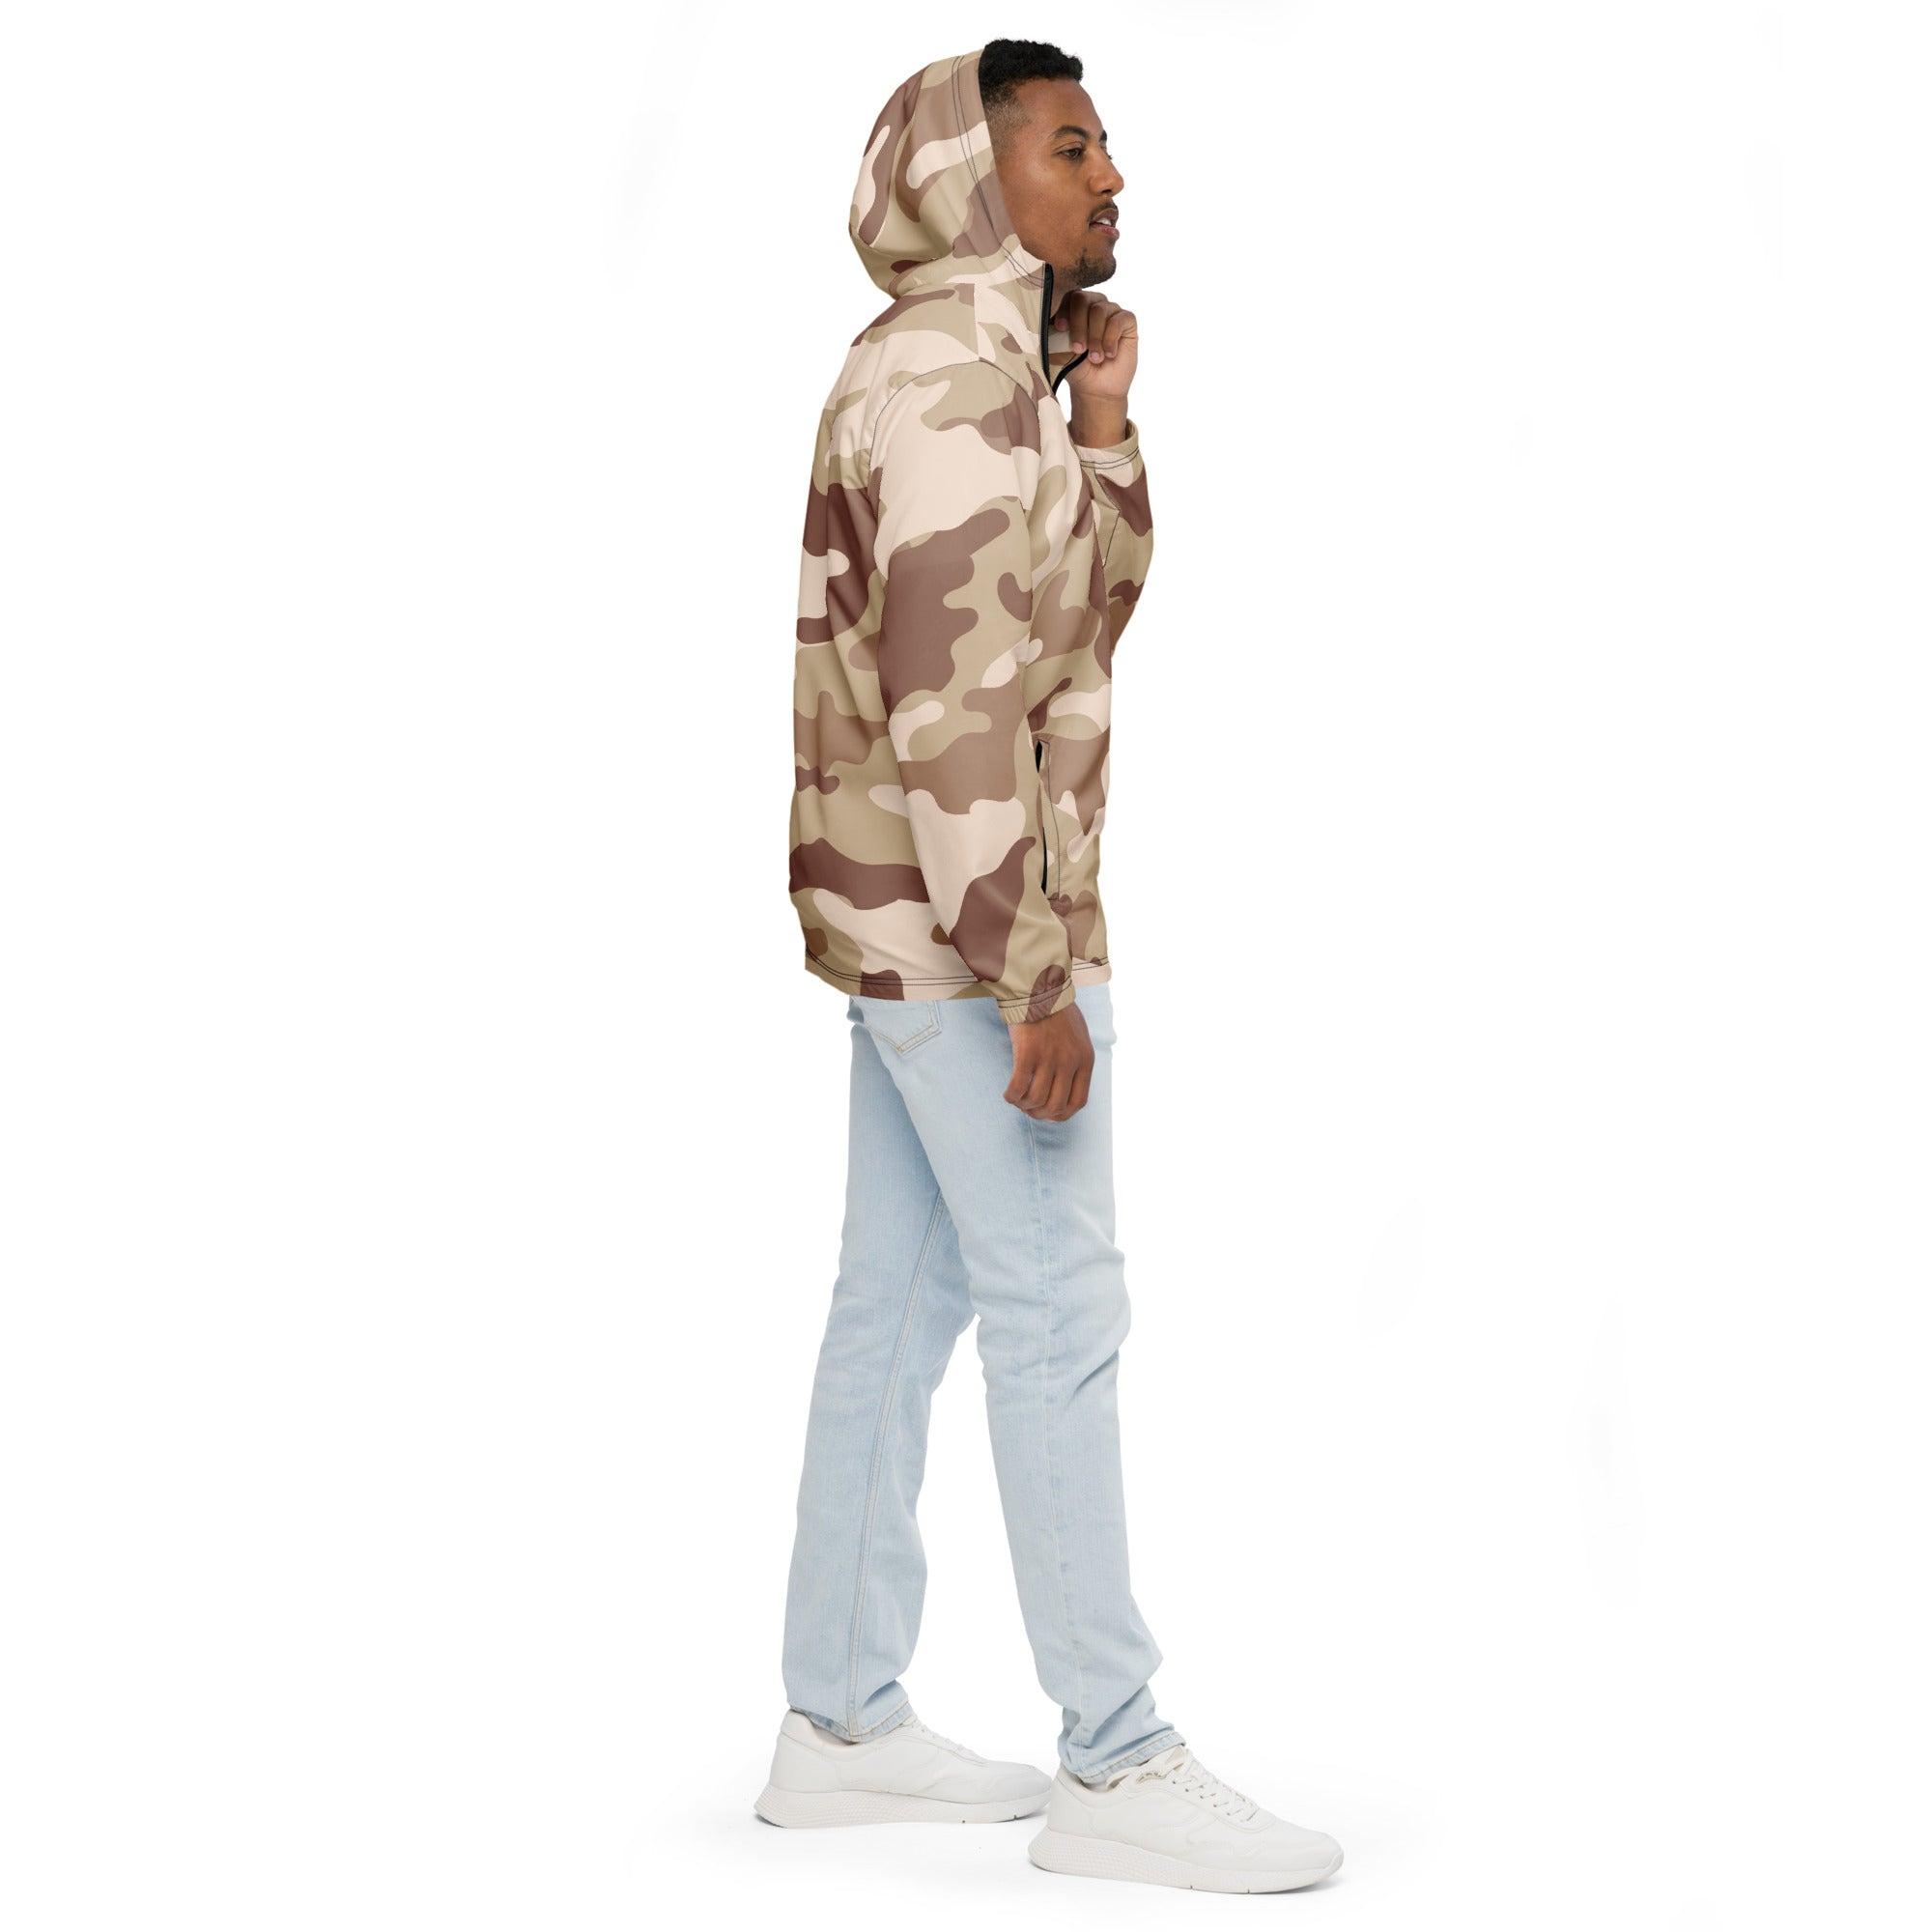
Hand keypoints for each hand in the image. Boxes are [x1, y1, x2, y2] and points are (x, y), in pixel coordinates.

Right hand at [1004, 1003, 1094, 1120]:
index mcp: (1085, 1059)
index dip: (1062, 1114)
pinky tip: (1008, 1094)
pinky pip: (1018, 1087)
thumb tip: (1061, 1097)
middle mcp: (1070, 1061)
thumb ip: (1074, 1063)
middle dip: (1040, 1114)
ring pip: (1036, 1100)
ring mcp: (1049, 1057)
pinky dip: (1012, 1096)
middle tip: (1029, 1109)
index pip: (1078, 1102)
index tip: (1049, 1115)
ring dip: (1024, 1106)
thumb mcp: (1077, 1036)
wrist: (1038, 986)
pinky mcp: (1027, 1052)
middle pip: (1056, 1105)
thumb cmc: (1055, 1011)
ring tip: (1018, 1101)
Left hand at [1053, 289, 1137, 404]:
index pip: (1067, 296)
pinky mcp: (1127, 320)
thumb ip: (1051, 337)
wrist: (1097, 388)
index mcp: (1073, 309)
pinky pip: (1118, 321)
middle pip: (1082, 298)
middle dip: (1078, 325)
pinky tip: (1109, 354)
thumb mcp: (1059, 354)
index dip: (1064, 310)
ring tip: (1094, 358)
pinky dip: (1110, 339)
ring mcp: (1110, 311)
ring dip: (1095, 337)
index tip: (1061, 329)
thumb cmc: (1076, 368)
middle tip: (1078, 349)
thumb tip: (1042, 327)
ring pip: (1100, 310)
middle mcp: (1092, 305)